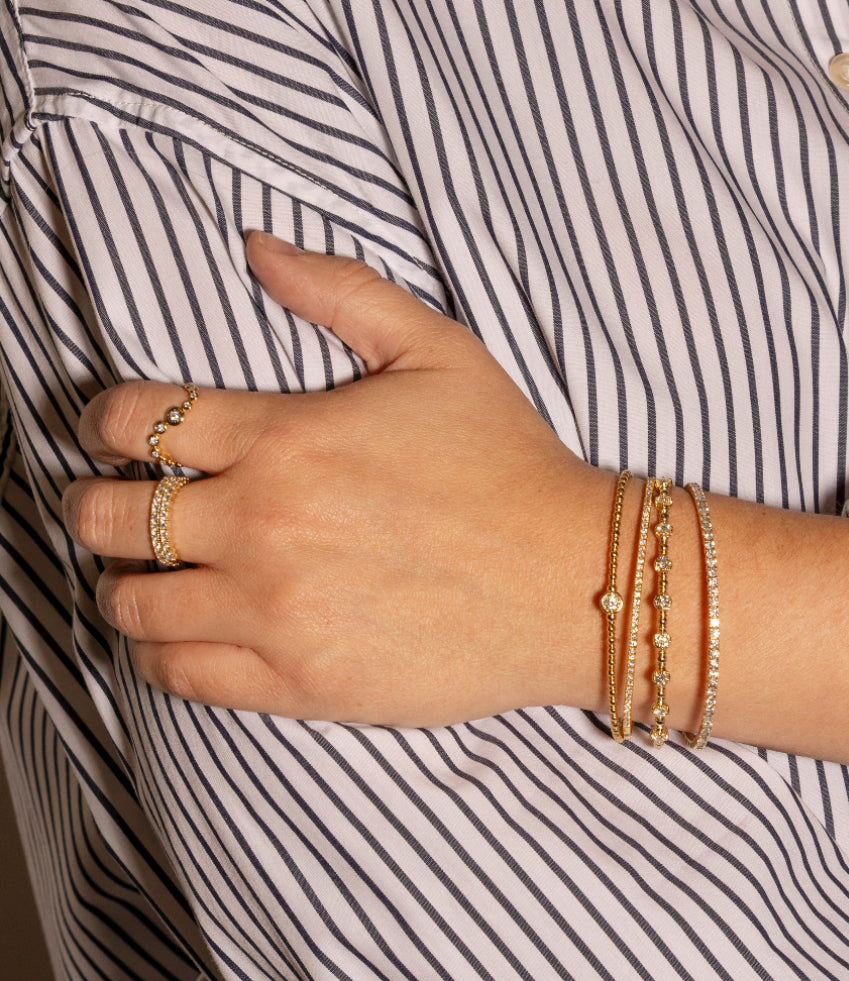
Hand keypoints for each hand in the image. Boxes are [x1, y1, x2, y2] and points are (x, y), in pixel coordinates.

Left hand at [62, 233, 611, 724]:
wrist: (573, 581)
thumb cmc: (511, 466)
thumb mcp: (440, 353)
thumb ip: (341, 291)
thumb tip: (256, 247)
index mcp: (286, 437)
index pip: (135, 421)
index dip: (100, 423)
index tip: (108, 436)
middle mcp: (265, 524)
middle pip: (107, 518)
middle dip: (92, 504)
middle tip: (114, 506)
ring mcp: (276, 611)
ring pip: (131, 604)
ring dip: (121, 583)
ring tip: (145, 575)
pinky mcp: (300, 683)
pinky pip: (178, 674)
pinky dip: (156, 652)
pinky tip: (180, 632)